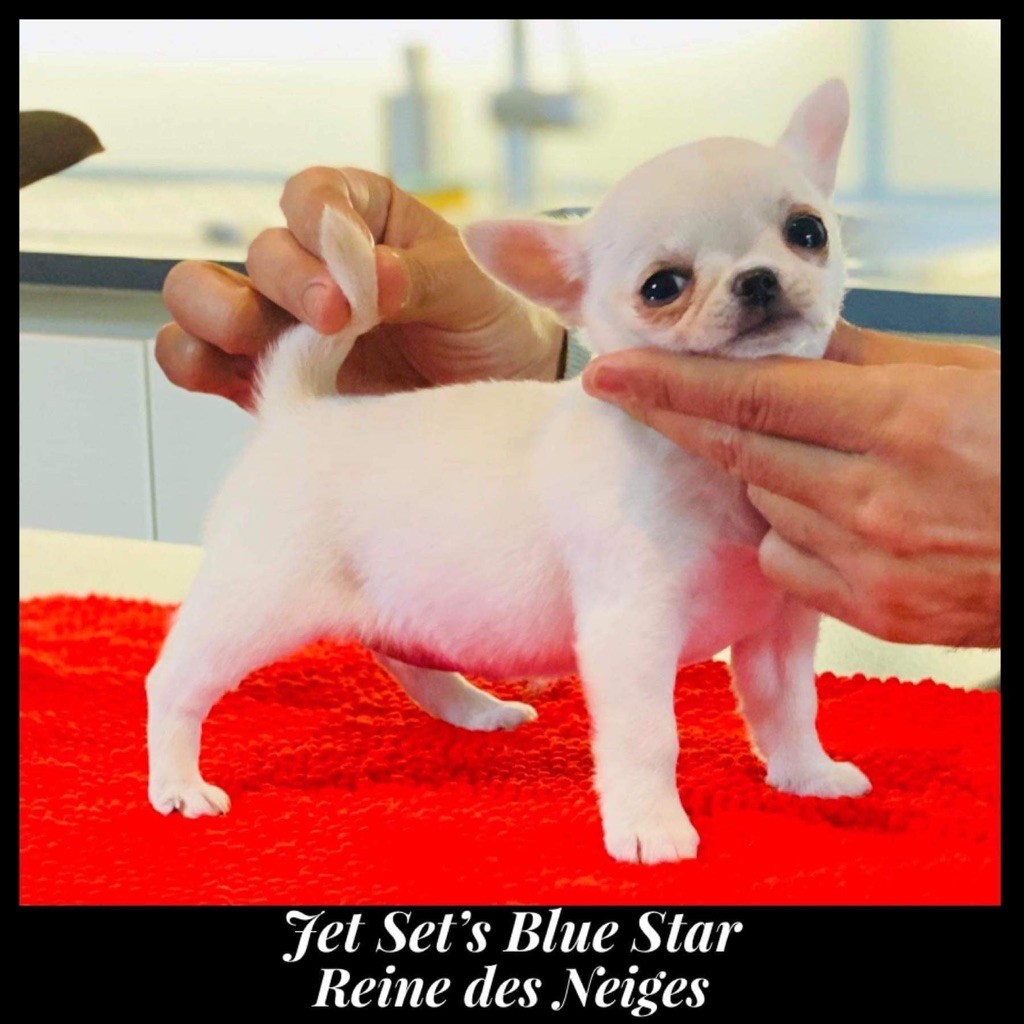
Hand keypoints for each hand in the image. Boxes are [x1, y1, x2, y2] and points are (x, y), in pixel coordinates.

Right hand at [156, 167, 565, 406]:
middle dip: (288, 281)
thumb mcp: (470, 290)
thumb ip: (419, 278)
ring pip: (201, 298)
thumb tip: (372, 278)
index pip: (311, 195)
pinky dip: (196, 363)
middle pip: (260, 252)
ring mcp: (282, 323)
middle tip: (334, 318)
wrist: (498, 395)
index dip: (319, 220)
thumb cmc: (487, 326)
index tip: (356, 261)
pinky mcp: (264, 378)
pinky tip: (226, 374)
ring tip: (265, 345)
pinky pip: (200, 360)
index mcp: (363, 218)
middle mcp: (312, 265)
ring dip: (219, 316)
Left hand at [581, 321, 999, 647]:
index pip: (750, 397)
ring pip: (763, 508)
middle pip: (737, 454)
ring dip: (764, 477)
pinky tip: (841, 517)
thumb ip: (866, 363)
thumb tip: (789, 343)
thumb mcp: (965, 378)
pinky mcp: (877, 614)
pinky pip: (789, 565)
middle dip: (680, 422)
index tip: (605, 370)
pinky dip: (792, 535)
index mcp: (900, 422)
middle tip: (628, 392)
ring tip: (822, 459)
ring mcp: (873, 566)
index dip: (668, 383)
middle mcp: (874, 498)